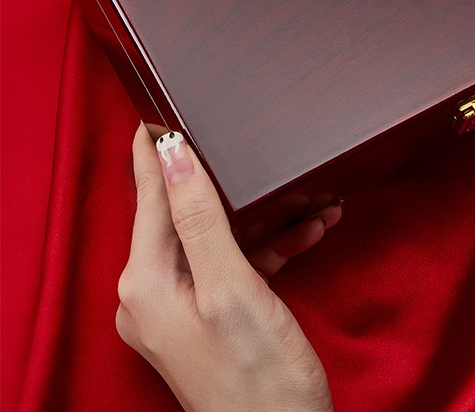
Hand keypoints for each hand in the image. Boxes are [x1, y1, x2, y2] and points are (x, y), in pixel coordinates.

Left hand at [117, 125, 338, 411]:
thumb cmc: (259, 382)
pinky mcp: (208, 318)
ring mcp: (179, 309)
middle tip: (252, 141)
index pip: (149, 196)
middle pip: (186, 212)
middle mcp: (152, 295)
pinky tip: (312, 229)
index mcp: (145, 284)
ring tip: (312, 196)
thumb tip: (175, 154)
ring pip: (218, 236)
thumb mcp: (233, 288)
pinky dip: (270, 246)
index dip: (157, 149)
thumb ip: (201, 218)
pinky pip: (234, 265)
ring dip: (266, 216)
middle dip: (231, 181)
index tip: (158, 107)